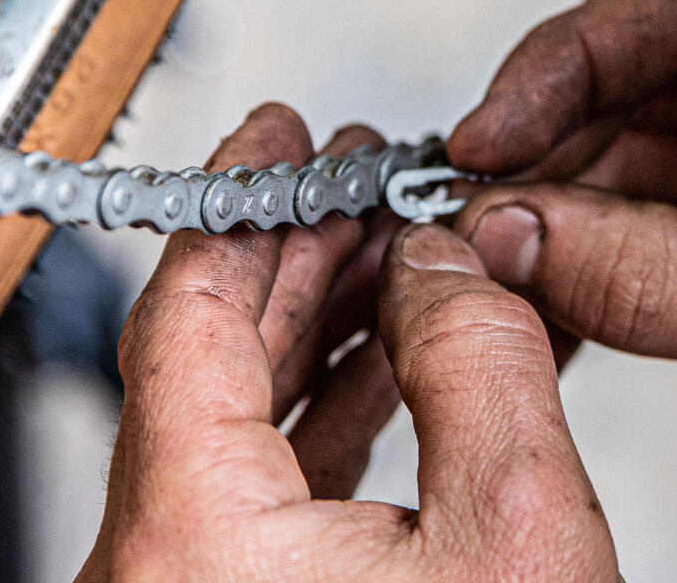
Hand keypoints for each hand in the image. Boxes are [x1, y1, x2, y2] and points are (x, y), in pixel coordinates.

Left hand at [77, 105, 618, 582]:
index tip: (278, 136)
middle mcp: (159, 565)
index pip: (184, 312)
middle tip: (351, 176)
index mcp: (194, 534)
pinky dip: (320, 411)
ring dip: (317, 326)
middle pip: (202, 357)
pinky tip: (388, 361)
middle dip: (295, 251)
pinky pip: (255, 489)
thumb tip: (444, 261)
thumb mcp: (517, 530)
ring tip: (392, 253)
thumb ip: (480, 364)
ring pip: (229, 422)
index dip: (242, 201)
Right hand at [447, 0, 676, 580]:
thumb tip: (492, 232)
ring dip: (558, 191)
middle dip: (549, 138)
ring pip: (634, 116)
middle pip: (648, 55)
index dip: (563, 66)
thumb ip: (643, 276)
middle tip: (457, 211)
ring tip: (485, 260)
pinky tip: (538, 269)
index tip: (478, 139)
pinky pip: (654, 168)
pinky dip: (593, 223)